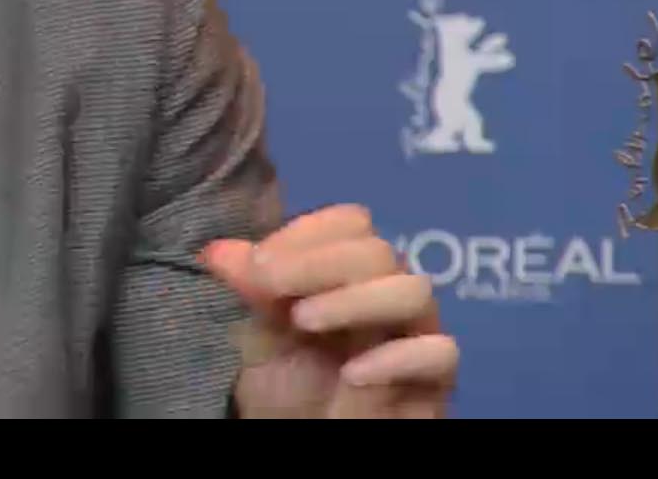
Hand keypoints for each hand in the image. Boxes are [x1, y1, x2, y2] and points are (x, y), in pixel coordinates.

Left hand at [201, 204, 456, 417]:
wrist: (307, 434)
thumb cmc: (289, 384)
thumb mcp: (260, 336)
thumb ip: (251, 292)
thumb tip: (216, 251)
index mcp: (349, 271)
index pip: (350, 223)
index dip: (305, 234)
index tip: (258, 264)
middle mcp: (388, 291)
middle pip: (378, 250)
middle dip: (319, 263)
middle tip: (270, 287)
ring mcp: (416, 332)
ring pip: (413, 291)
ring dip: (354, 299)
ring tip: (304, 322)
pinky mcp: (436, 379)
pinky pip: (441, 353)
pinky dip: (396, 357)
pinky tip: (353, 373)